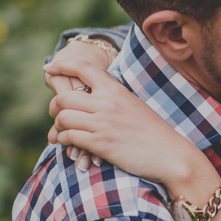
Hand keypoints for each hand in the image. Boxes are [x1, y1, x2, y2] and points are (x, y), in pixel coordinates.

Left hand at [45, 59, 214, 182]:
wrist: (171, 154)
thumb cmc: (154, 133)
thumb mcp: (134, 106)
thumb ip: (113, 99)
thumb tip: (94, 99)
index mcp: (116, 90)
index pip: (84, 68)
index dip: (62, 66)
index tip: (49, 69)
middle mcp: (107, 103)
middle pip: (64, 97)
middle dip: (53, 106)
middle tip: (56, 114)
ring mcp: (103, 123)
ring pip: (62, 117)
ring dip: (57, 126)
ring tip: (62, 133)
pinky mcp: (100, 143)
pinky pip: (69, 136)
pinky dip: (64, 140)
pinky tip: (70, 144)